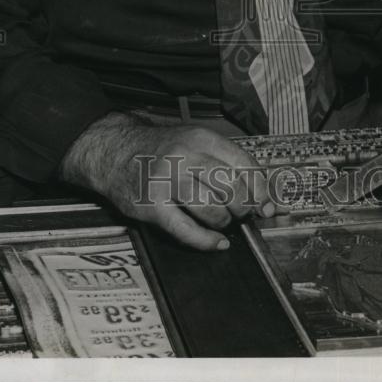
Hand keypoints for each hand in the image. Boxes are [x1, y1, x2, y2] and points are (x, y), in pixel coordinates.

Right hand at [60, 112, 277, 250]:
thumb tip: (264, 198)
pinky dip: (207, 241)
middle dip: (243, 207)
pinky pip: (186, 230)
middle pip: (230, 187)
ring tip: (222, 221)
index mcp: (200, 138)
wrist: (115, 150)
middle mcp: (184, 157)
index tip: (266, 204)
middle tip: (241, 213)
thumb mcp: (195, 142)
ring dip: (224, 222)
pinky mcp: (151, 206)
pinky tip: (216, 242)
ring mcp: (166, 182)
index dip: (261, 189)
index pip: (244, 163)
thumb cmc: (162, 150)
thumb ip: (227, 163)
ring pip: (212, 209)